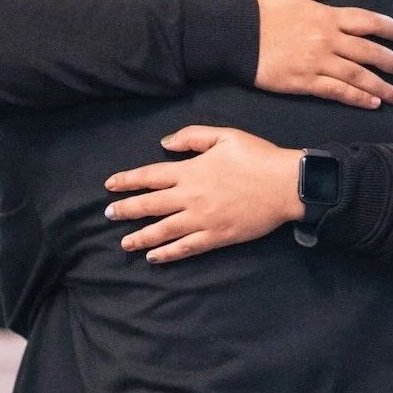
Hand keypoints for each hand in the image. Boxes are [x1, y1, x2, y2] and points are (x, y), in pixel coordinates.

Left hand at [104, 126, 303, 263]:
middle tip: (108, 214)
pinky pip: (186, 248)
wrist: (284, 184)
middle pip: (150, 205)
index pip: (151, 176)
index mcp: (191, 170)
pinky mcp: (216, 236)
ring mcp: (202, 219)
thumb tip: (164, 143)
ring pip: (163, 230)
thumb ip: (192, 137)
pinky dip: (168, 254)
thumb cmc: (256, 156)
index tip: (111, 185)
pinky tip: (155, 257)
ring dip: (141, 236)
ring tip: (125, 243)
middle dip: (127, 209)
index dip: (128, 180)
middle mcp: (191, 197)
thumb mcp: (224, 135)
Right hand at [254, 0, 392, 108]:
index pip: (367, 22)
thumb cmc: (261, 9)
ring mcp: (318, 63)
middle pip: (370, 52)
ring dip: (382, 86)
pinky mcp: (306, 82)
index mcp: (326, 16)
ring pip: (359, 76)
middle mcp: (328, 40)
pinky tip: (372, 103)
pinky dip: (358, 98)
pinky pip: (339, 91)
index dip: (388, 28)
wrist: (235, 35)